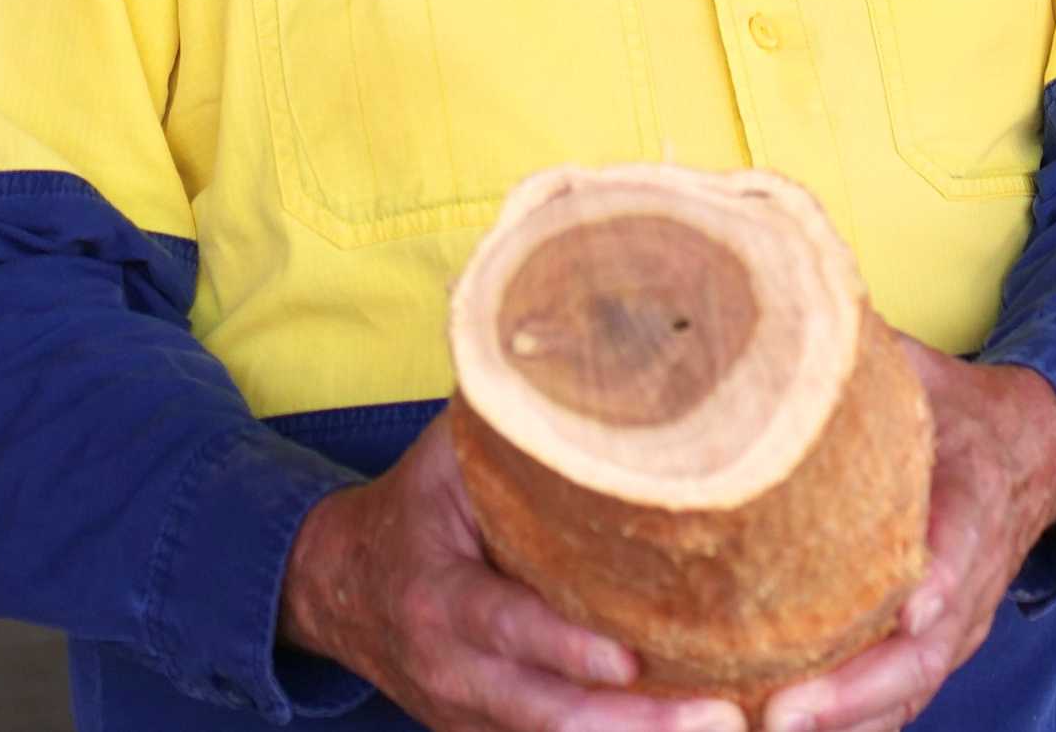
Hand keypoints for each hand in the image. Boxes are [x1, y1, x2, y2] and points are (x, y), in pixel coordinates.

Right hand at [281, 410, 743, 731]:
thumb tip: (591, 360)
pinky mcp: (486, 730)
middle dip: (631, 718)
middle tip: (717, 711)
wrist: (336, 586)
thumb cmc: (414, 508)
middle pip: (545, 707)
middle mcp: (451, 668)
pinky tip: (682, 727)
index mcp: (437, 596)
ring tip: (719, 725)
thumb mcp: (445, 460)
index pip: (506, 625)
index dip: (566, 644)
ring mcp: (468, 711)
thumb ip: (511, 426)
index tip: (631, 655)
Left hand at [759, 340, 1055, 731]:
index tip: (910, 608)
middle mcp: (970, 578)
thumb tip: (782, 305)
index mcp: (975, 495)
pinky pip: (892, 704)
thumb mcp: (923, 369)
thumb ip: (860, 352)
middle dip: (859, 688)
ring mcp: (954, 625)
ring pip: (906, 691)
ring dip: (845, 722)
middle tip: (788, 711)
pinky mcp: (929, 652)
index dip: (939, 578)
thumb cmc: (959, 410)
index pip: (961, 542)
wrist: (1033, 455)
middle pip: (925, 650)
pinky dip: (847, 727)